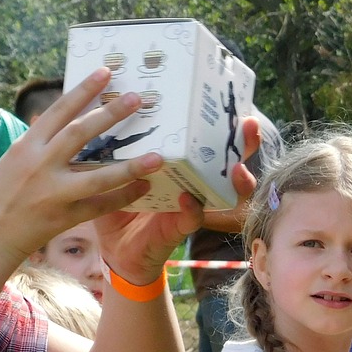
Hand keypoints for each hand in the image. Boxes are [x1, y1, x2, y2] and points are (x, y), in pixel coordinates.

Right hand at [0, 68, 163, 264]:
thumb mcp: (11, 162)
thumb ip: (36, 143)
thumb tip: (55, 119)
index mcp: (26, 147)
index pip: (59, 111)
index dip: (84, 90)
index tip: (106, 73)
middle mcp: (40, 166)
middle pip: (81, 133)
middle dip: (111, 114)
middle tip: (138, 99)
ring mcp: (52, 193)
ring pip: (98, 175)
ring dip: (130, 166)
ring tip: (157, 156)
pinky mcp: (63, 217)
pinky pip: (99, 206)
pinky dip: (122, 197)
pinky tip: (143, 188)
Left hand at [96, 116, 261, 283]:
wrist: (116, 249)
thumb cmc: (117, 206)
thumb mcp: (114, 174)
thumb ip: (115, 152)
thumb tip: (102, 114)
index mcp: (178, 164)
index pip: (207, 139)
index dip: (224, 122)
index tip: (234, 102)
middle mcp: (191, 181)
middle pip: (227, 158)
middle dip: (244, 142)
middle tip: (249, 124)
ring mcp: (190, 204)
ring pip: (225, 190)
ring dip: (236, 179)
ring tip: (237, 167)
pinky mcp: (180, 227)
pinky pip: (194, 217)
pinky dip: (193, 208)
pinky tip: (188, 198)